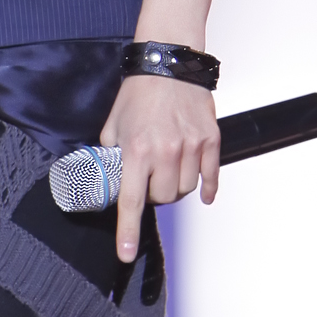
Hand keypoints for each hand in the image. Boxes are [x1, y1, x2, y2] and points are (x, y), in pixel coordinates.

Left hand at [98, 75, 220, 263]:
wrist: (169, 64)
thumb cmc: (139, 93)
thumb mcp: (113, 125)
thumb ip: (110, 155)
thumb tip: (106, 179)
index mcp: (136, 150)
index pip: (130, 201)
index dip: (127, 231)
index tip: (126, 253)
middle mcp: (164, 152)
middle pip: (163, 199)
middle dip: (153, 195)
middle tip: (148, 178)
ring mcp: (190, 147)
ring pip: (186, 190)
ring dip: (175, 187)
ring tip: (167, 170)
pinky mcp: (210, 140)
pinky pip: (210, 178)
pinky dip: (205, 188)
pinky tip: (201, 191)